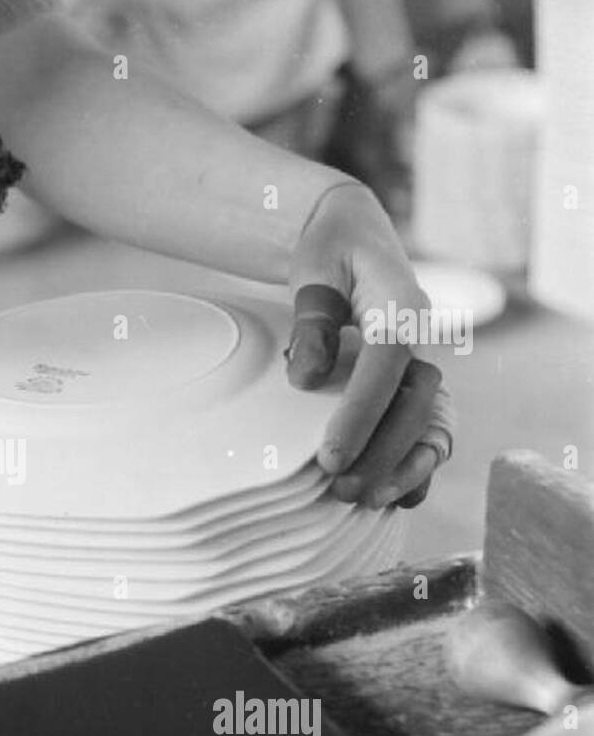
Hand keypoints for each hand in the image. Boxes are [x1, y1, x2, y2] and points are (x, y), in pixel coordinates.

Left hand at [285, 182, 453, 508]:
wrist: (354, 234)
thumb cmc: (329, 252)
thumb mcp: (314, 272)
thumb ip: (312, 324)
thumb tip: (306, 379)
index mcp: (400, 308)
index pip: (385, 371)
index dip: (359, 418)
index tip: (329, 458)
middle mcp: (423, 337)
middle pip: (414, 405)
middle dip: (381, 453)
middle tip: (339, 489)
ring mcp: (424, 359)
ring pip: (428, 421)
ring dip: (402, 465)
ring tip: (365, 502)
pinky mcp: (415, 378)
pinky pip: (427, 425)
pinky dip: (416, 461)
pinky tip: (394, 496)